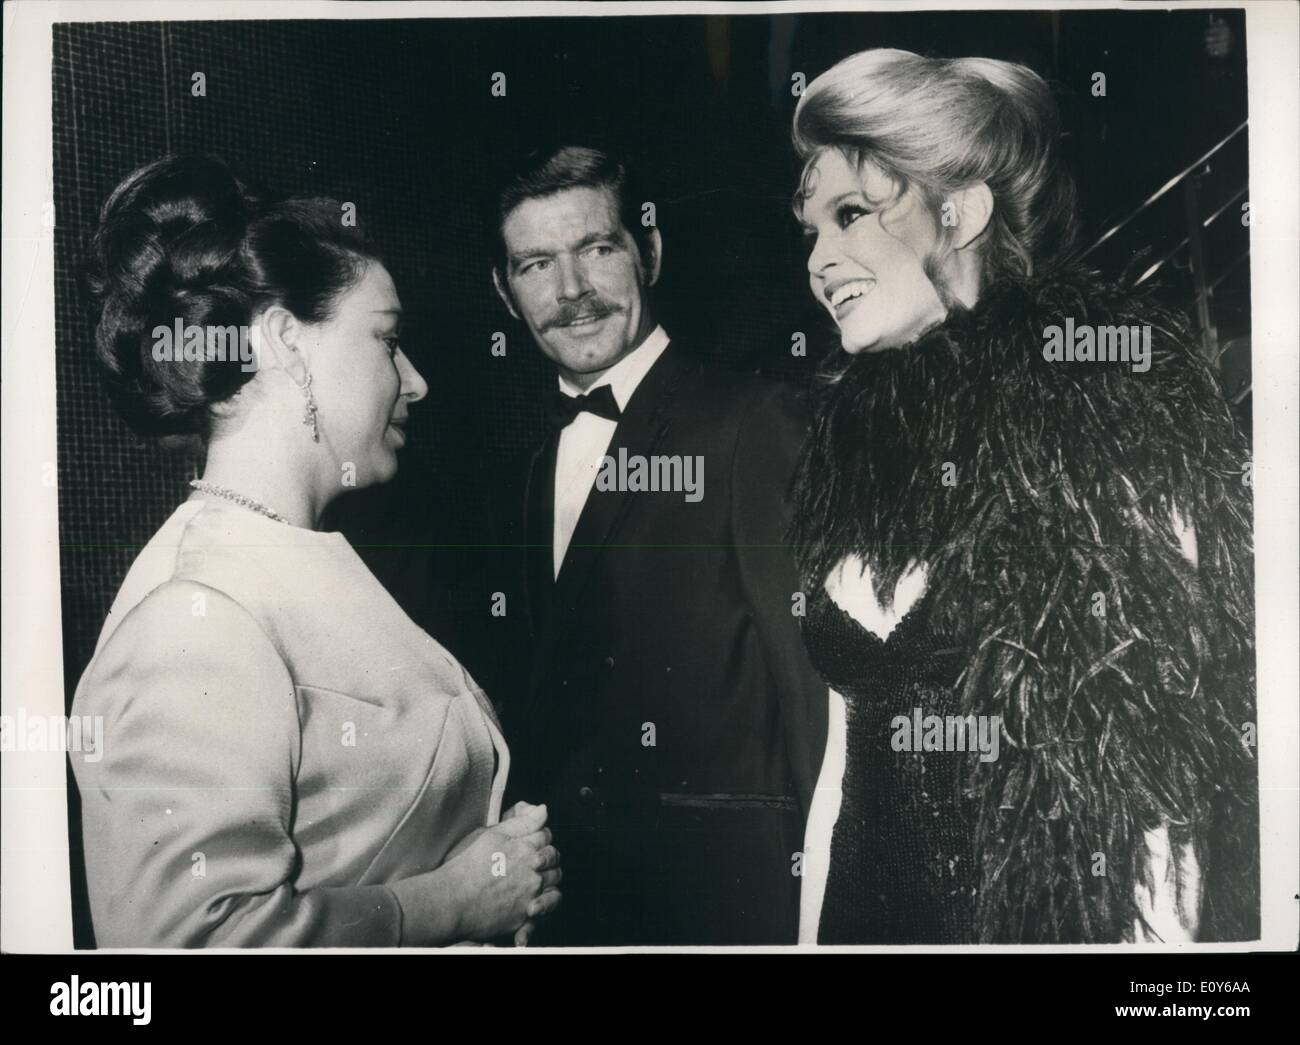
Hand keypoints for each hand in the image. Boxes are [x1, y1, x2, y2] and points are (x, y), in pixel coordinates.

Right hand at [441, 803, 561, 941]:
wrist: (451, 900)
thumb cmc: (468, 866)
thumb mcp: (493, 835)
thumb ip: (521, 822)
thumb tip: (543, 809)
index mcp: (526, 849)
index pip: (546, 836)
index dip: (539, 836)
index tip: (530, 840)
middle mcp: (533, 872)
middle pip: (553, 860)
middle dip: (547, 857)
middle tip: (533, 860)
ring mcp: (530, 896)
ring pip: (554, 885)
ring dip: (548, 881)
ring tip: (533, 881)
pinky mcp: (523, 918)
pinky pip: (543, 913)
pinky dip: (541, 910)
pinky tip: (532, 908)